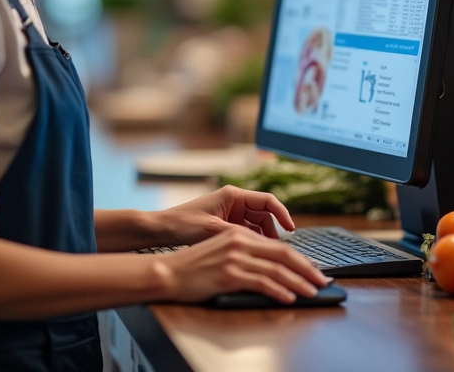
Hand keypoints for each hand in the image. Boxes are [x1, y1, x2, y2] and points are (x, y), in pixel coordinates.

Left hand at [156, 185, 295, 245]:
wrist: (162, 229)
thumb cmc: (183, 224)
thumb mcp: (213, 230)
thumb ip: (239, 236)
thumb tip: (262, 246)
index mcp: (233, 195)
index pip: (267, 201)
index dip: (282, 214)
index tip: (291, 230)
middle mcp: (234, 201)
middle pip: (264, 215)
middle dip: (273, 232)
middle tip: (277, 252)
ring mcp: (230, 213)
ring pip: (257, 226)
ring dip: (263, 239)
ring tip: (266, 256)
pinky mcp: (226, 224)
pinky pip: (247, 233)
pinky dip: (252, 243)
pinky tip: (253, 256)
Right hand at [157, 227, 328, 303]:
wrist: (169, 272)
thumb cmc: (193, 266)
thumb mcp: (221, 252)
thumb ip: (244, 255)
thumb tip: (269, 269)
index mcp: (239, 235)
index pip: (278, 246)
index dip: (299, 259)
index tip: (313, 270)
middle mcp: (240, 242)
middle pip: (283, 254)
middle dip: (307, 269)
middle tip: (323, 281)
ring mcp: (235, 258)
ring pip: (276, 270)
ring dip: (299, 282)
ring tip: (313, 292)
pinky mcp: (229, 275)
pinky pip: (261, 282)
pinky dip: (279, 290)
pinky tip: (289, 298)